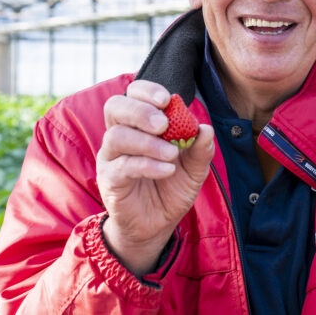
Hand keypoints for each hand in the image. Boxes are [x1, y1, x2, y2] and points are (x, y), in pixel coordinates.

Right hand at [96, 80, 214, 275]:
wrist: (157, 225)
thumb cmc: (172, 189)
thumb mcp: (194, 169)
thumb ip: (200, 149)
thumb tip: (205, 128)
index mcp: (139, 124)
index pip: (133, 94)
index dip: (147, 91)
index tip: (167, 99)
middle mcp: (120, 135)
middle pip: (115, 107)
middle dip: (141, 110)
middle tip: (164, 123)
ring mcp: (111, 157)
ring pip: (117, 136)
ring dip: (147, 142)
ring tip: (171, 154)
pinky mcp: (110, 180)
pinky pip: (123, 166)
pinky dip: (147, 165)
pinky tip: (167, 170)